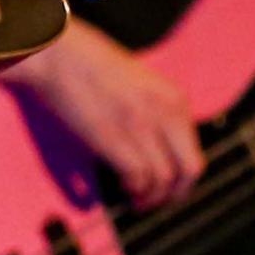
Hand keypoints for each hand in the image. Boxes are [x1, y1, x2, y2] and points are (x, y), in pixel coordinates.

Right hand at [5, 21, 204, 208]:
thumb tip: (160, 150)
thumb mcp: (141, 84)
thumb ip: (158, 114)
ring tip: (137, 199)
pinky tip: (124, 188)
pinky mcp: (114, 138)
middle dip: (175, 194)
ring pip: (164, 180)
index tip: (168, 188)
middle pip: (189, 170)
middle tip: (157, 201)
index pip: (195, 153)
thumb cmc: (91, 65)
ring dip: (151, 197)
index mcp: (174, 99)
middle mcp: (165, 113)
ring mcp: (141, 126)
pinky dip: (133, 189)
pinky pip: (137, 178)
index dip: (183, 179)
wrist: (59, 53)